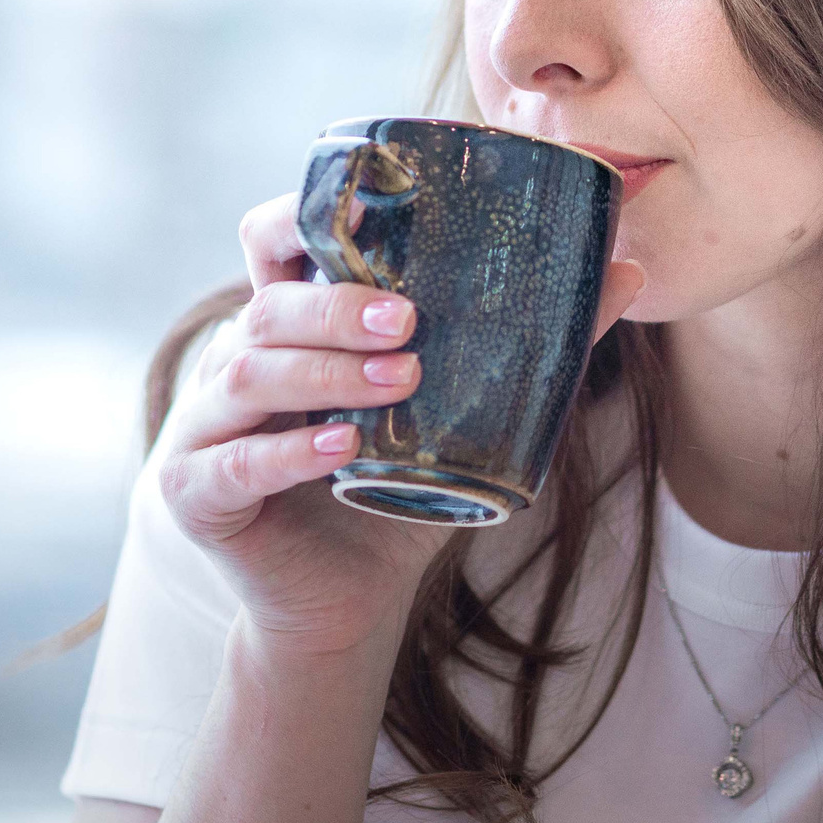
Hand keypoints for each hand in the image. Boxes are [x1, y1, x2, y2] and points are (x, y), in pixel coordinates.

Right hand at [156, 192, 645, 661]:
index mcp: (293, 327)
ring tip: (400, 382)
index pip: (269, 240)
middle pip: (267, 308)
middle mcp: (238, 362)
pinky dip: (285, 453)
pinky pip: (231, 462)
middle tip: (411, 321)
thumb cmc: (395, 494)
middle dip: (336, 306)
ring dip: (325, 373)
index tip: (373, 221)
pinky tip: (339, 451)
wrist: (344, 605)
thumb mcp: (464, 417)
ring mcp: (204, 426)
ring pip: (246, 373)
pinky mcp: (194, 493)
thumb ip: (533, 347)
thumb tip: (628, 271)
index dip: (299, 217)